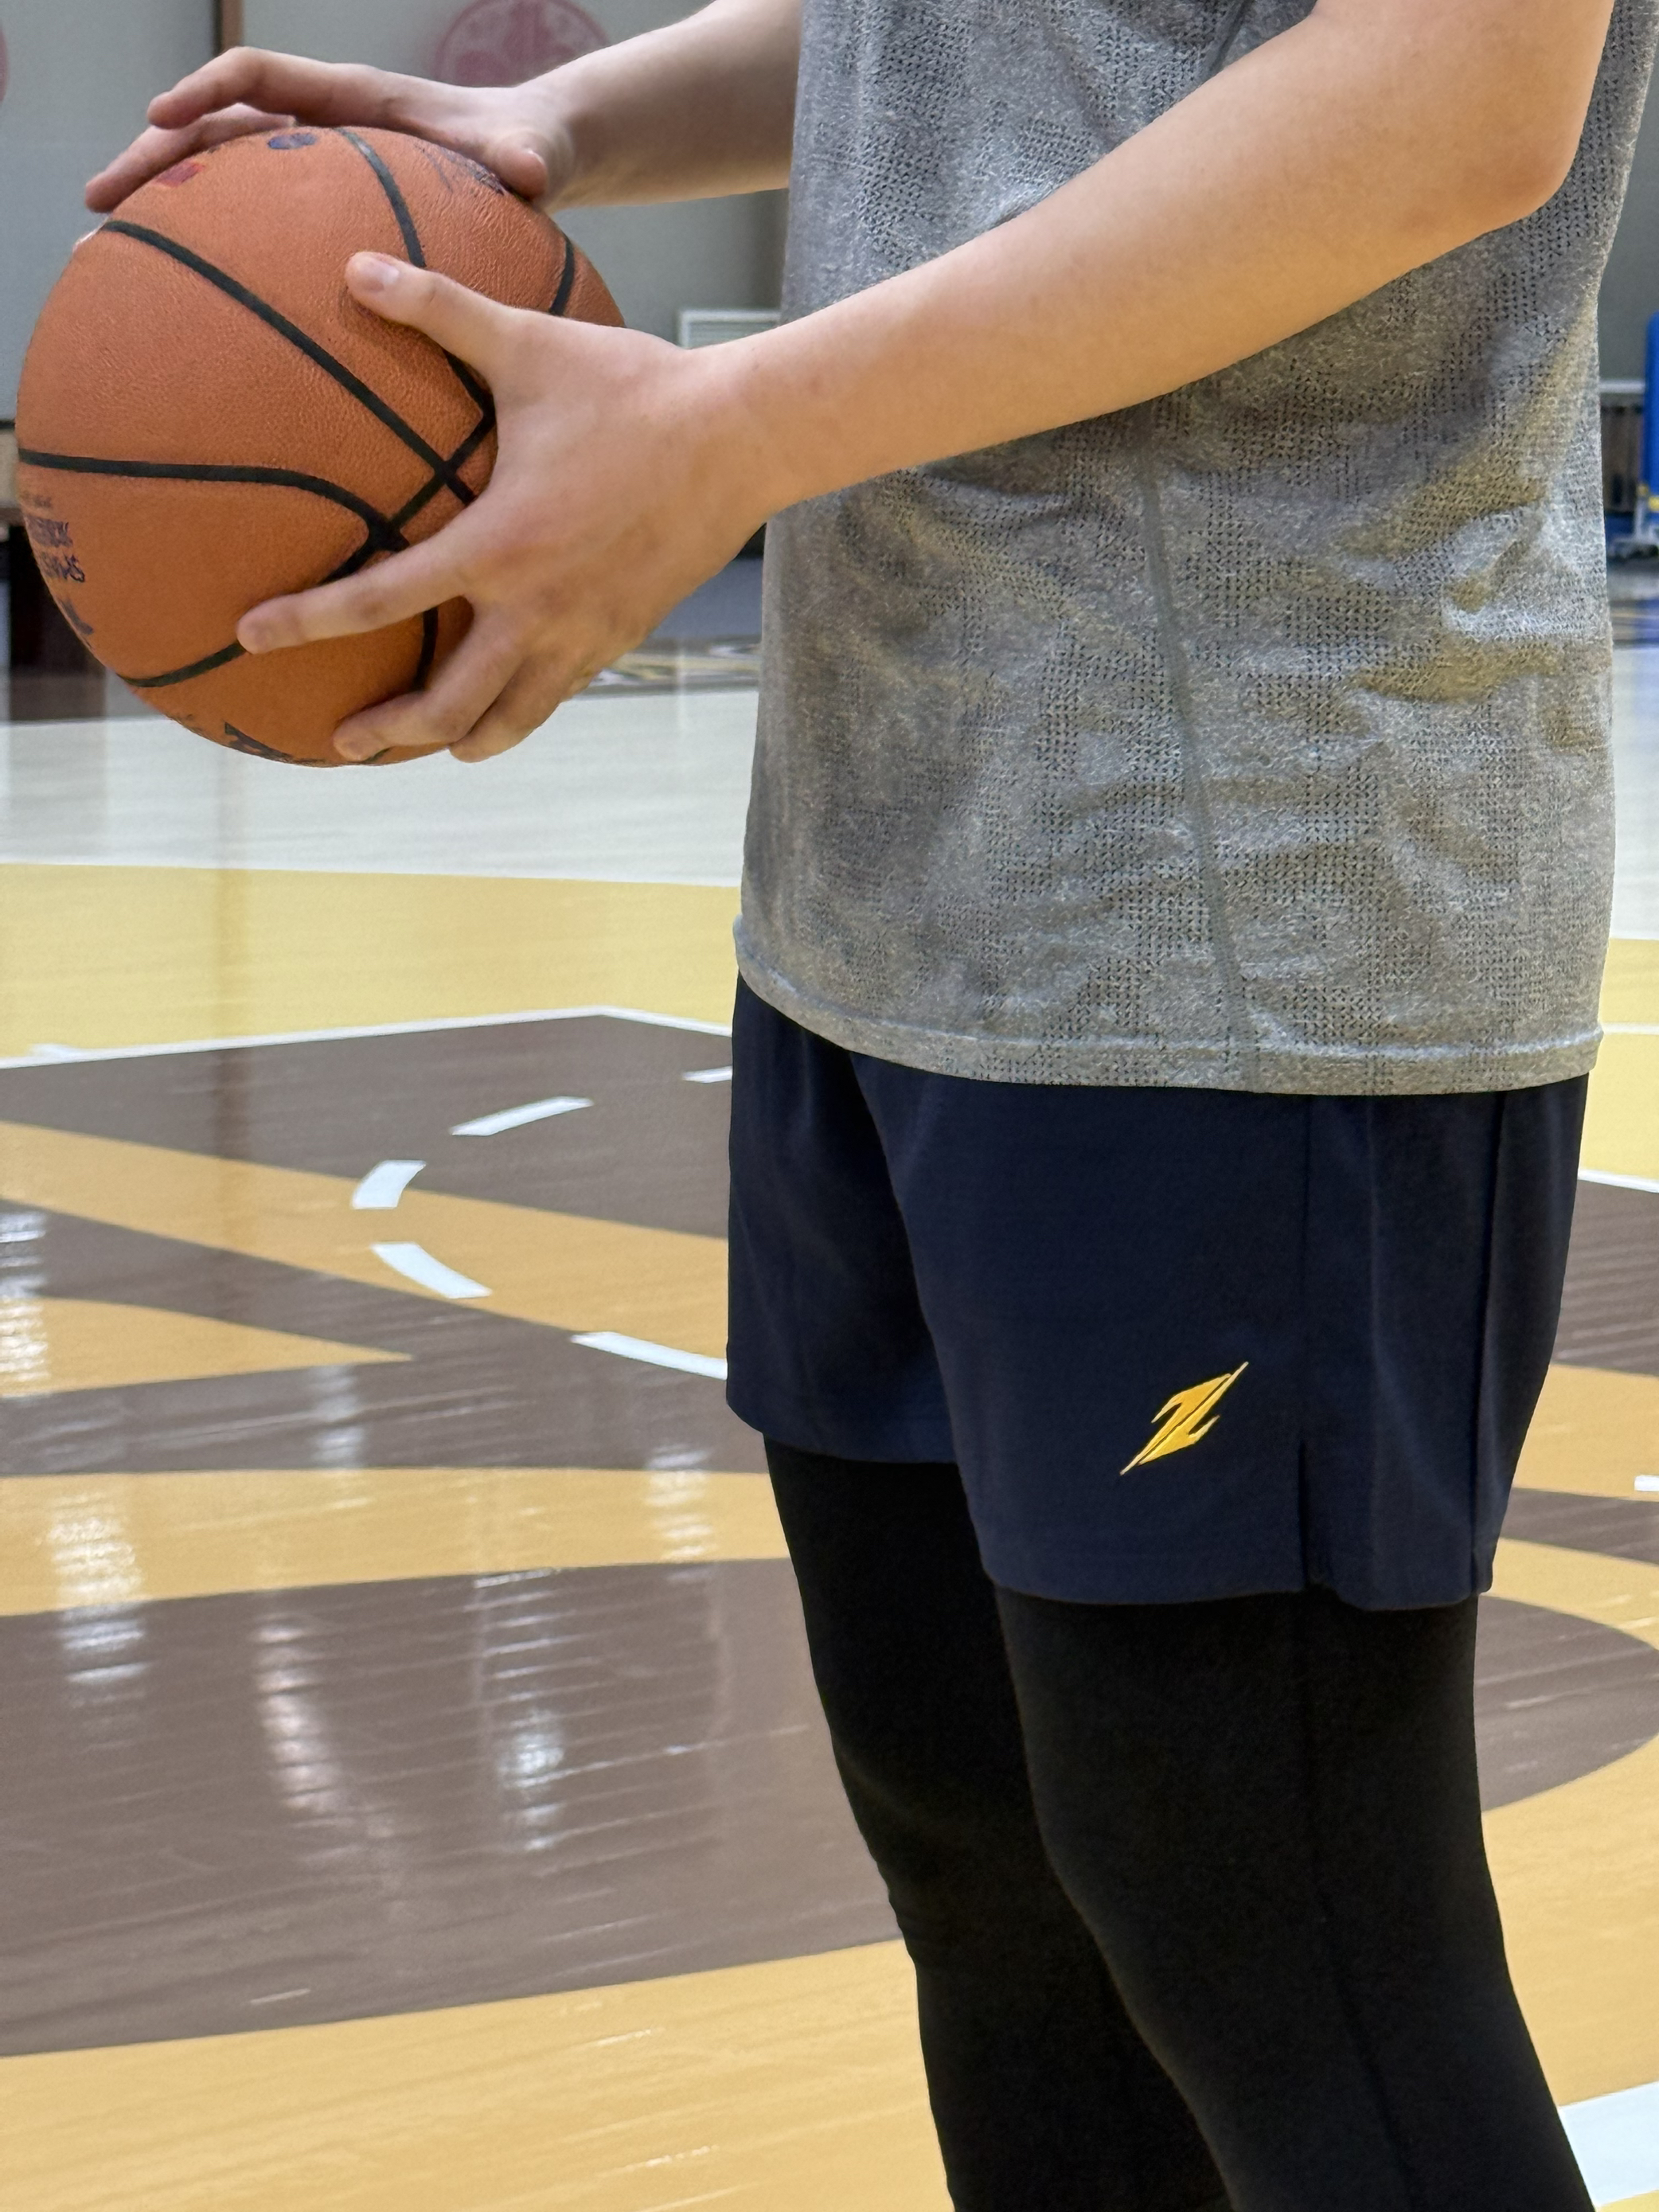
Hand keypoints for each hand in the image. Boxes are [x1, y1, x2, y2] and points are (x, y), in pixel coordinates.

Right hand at [85, 48, 572, 211]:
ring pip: (221, 173)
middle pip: (216, 127)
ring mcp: (317, 168)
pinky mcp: (323, 210)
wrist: (536, 159)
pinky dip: (213, 244)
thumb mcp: (529, 153)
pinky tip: (182, 290)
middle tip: (99, 200)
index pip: (259, 79)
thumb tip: (528, 169)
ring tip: (108, 244)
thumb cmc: (529, 148)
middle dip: (153, 156)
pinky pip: (254, 219)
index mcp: (354, 100)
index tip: (162, 117)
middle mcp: (323, 127)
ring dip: (164, 202)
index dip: (206, 92)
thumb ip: (523, 158)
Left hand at [236, 253, 774, 763]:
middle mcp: (536, 609)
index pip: (382, 600)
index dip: (308, 622)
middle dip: (389, 733)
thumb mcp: (530, 344)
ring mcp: (583, 634)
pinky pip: (557, 695)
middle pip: (447, 705)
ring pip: (508, 721)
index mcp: (500, 546)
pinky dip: (519, 712)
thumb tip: (355, 266)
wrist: (743, 439)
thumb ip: (438, 310)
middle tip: (342, 740)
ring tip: (424, 746)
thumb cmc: (634, 388)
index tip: (252, 635)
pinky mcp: (620, 638)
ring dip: (458, 742)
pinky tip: (500, 705)